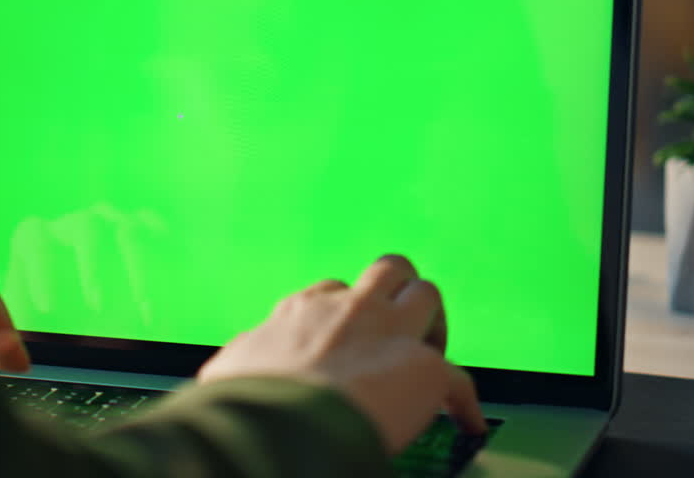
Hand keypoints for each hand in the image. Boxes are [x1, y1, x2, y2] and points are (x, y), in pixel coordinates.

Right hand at [197, 255, 486, 453]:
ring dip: (431, 320)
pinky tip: (464, 418)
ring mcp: (391, 333)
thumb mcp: (230, 367)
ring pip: (427, 295)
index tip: (344, 330)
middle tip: (397, 319)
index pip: (331, 292)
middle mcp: (350, 309)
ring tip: (429, 347)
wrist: (285, 423)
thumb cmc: (252, 401)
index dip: (342, 310)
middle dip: (395, 288)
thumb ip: (243, 357)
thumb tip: (231, 367)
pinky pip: (460, 380)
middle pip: (387, 270)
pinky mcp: (426, 369)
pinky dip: (463, 401)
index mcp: (303, 310)